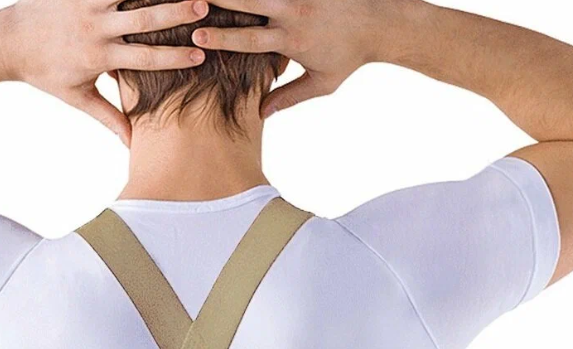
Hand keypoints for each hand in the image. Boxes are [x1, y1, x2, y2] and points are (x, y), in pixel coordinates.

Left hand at [0, 0, 209, 143]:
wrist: (8, 41)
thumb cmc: (46, 73)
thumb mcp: (78, 97)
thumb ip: (109, 117)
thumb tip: (133, 143)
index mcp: (100, 56)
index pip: (145, 58)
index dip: (174, 58)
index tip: (201, 56)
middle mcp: (95, 27)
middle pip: (144, 19)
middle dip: (175, 13)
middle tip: (204, 6)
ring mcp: (86, 3)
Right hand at [192, 0, 417, 116]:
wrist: (380, 24)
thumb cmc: (349, 57)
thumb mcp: (321, 83)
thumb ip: (289, 97)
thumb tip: (260, 114)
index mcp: (291, 40)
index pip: (248, 41)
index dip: (222, 40)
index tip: (197, 37)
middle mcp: (292, 13)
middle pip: (248, 4)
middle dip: (219, 1)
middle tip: (192, 0)